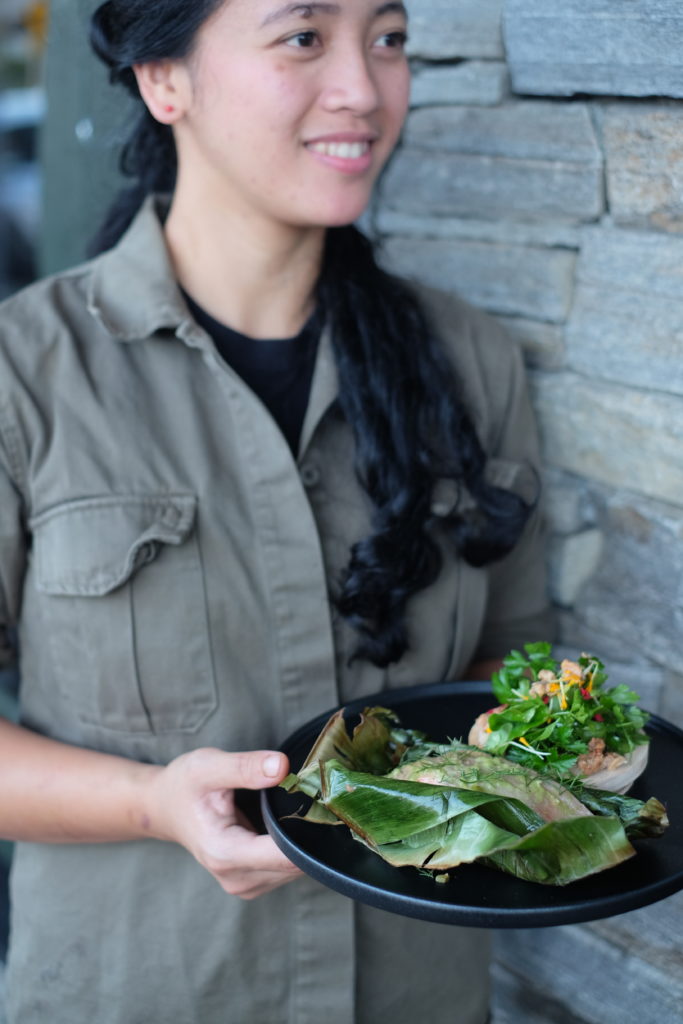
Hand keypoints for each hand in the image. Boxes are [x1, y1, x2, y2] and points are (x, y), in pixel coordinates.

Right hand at [149, 747, 302, 898]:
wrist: (164, 807)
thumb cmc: (183, 785)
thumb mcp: (208, 766)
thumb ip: (245, 767)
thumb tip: (283, 767)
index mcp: (225, 854)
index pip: (285, 855)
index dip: (308, 828)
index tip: (318, 800)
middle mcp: (237, 879)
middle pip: (295, 863)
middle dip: (307, 831)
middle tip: (306, 795)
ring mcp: (246, 885)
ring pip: (296, 868)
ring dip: (301, 839)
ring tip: (288, 806)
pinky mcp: (254, 882)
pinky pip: (288, 868)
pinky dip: (292, 846)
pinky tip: (282, 822)